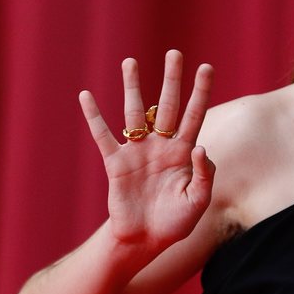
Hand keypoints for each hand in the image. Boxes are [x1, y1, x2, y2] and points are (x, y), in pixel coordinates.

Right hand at [79, 50, 214, 253]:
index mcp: (183, 152)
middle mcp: (161, 145)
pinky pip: (103, 136)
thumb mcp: (198, 202)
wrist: (144, 241)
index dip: (201, 91)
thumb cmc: (175, 222)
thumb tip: (199, 147)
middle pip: (168, 104)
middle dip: (171, 78)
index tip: (207, 67)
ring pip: (135, 112)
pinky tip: (86, 95)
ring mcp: (137, 152)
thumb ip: (204, 175)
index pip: (195, 114)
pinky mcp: (116, 163)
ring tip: (130, 61)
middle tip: (174, 52)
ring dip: (133, 87)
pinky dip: (94, 116)